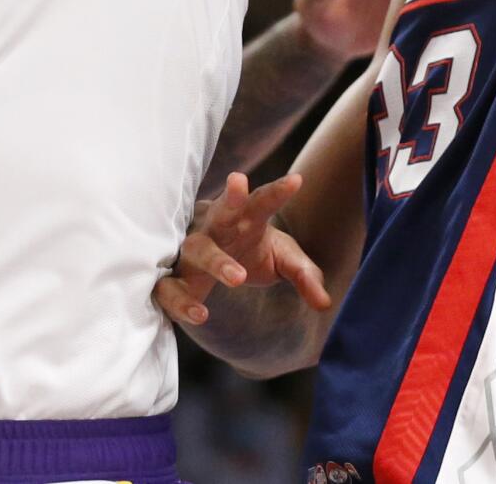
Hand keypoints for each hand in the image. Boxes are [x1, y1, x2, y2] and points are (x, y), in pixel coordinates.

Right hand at [153, 172, 331, 326]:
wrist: (214, 268)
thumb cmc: (251, 252)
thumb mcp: (284, 262)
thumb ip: (305, 277)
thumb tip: (325, 304)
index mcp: (244, 218)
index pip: (262, 202)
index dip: (278, 192)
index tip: (296, 181)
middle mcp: (215, 228)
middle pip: (221, 210)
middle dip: (230, 197)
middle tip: (239, 181)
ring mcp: (192, 252)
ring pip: (196, 248)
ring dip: (216, 261)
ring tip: (239, 277)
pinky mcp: (175, 279)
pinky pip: (169, 288)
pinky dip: (181, 300)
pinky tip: (200, 314)